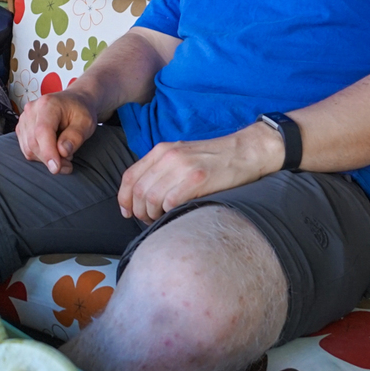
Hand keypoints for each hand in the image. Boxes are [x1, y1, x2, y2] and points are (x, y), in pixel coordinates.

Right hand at [16, 90, 99, 174]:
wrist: (73, 102)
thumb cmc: (80, 111)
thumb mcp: (86, 122)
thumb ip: (75, 136)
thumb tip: (62, 151)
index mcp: (48, 104)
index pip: (42, 131)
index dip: (48, 152)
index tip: (56, 168)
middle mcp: (31, 110)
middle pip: (34, 143)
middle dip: (51, 159)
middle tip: (69, 164)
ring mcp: (24, 119)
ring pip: (28, 149)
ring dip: (46, 158)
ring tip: (63, 154)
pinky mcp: (22, 128)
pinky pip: (26, 149)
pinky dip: (40, 155)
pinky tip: (53, 151)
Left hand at [117, 125, 284, 222]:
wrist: (246, 151)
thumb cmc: (214, 159)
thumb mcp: (182, 156)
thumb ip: (161, 170)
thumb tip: (142, 195)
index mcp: (161, 150)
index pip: (130, 176)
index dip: (123, 198)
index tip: (127, 212)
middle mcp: (168, 156)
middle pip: (138, 190)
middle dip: (139, 211)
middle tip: (148, 220)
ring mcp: (183, 166)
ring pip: (152, 197)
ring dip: (152, 214)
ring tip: (162, 218)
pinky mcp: (198, 178)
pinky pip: (171, 201)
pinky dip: (168, 212)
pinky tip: (175, 214)